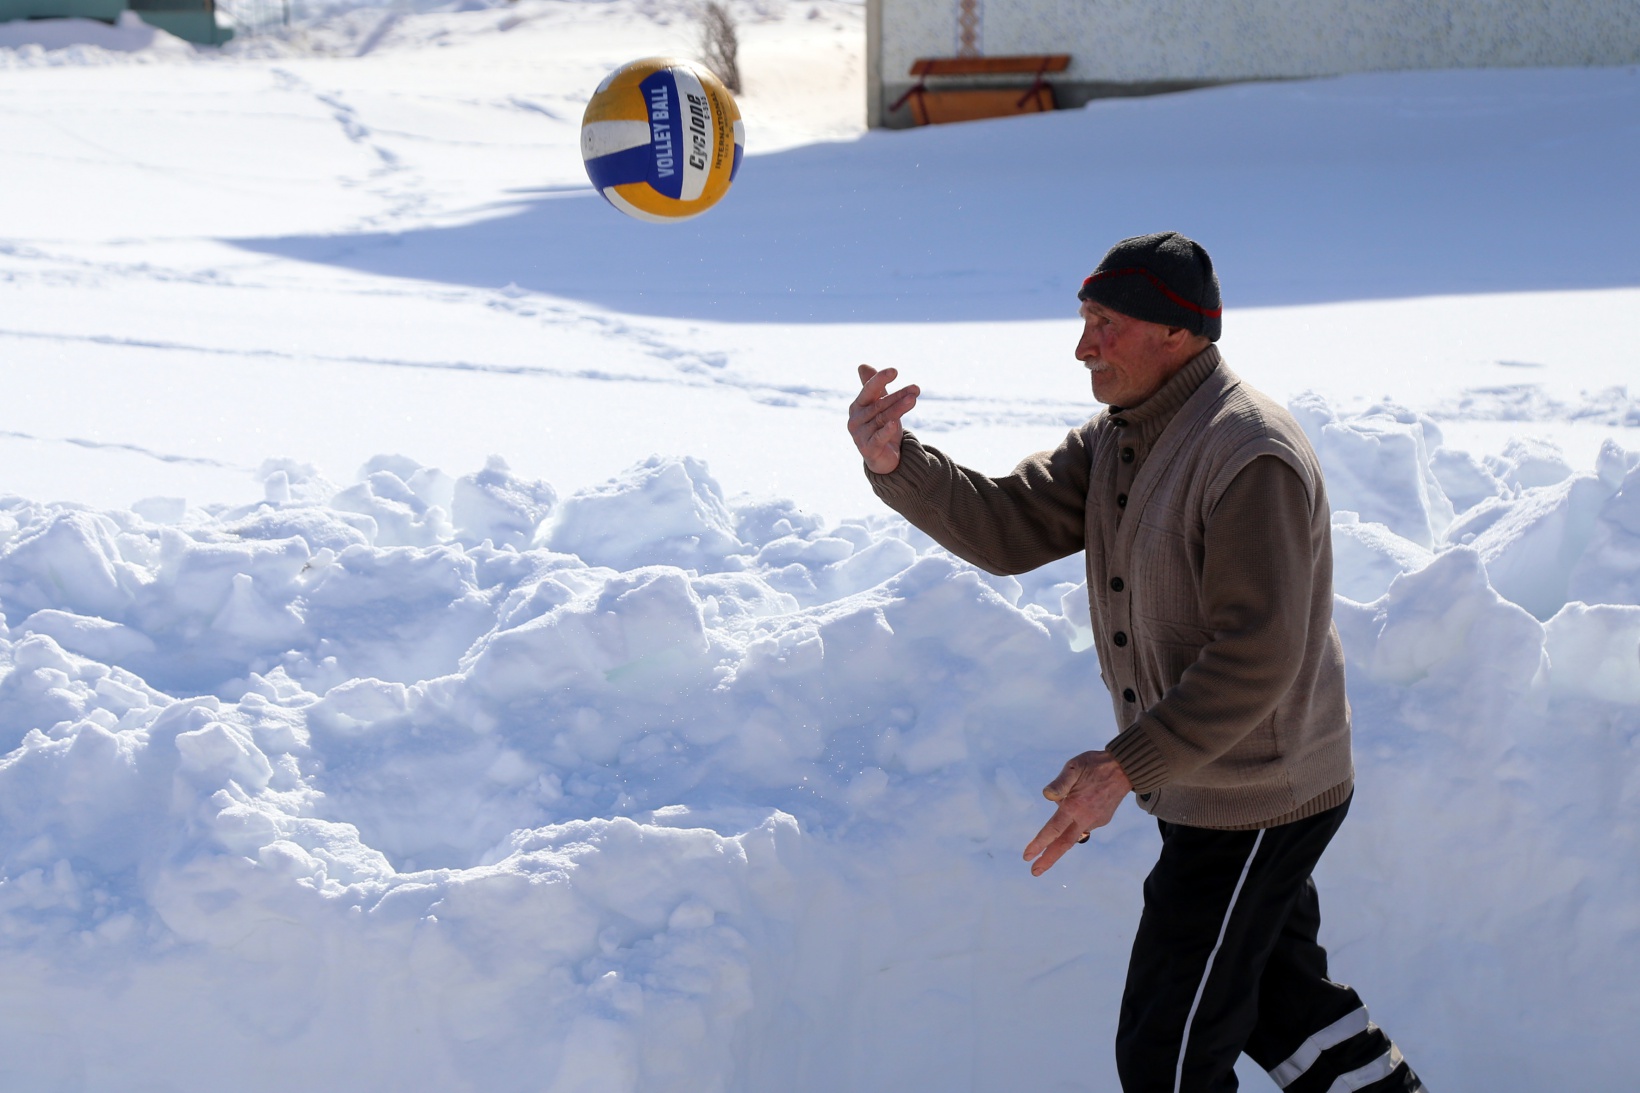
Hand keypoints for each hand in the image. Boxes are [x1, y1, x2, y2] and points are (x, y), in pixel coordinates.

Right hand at [848, 364, 919, 474]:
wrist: (883, 458)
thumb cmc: (881, 428)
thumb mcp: (880, 406)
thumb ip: (874, 388)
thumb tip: (862, 365)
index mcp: (857, 406)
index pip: (869, 390)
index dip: (880, 379)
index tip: (895, 371)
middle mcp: (856, 420)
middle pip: (879, 405)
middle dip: (898, 396)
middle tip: (915, 389)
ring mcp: (860, 435)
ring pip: (882, 419)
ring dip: (899, 408)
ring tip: (913, 400)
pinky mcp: (867, 449)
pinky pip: (878, 438)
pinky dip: (886, 431)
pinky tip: (894, 424)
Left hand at [1023, 750, 1132, 875]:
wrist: (1125, 768)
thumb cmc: (1095, 765)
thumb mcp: (1074, 766)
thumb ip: (1060, 782)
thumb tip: (1047, 795)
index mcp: (1075, 806)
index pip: (1053, 830)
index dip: (1039, 844)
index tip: (1027, 856)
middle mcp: (1085, 818)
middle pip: (1064, 844)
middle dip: (1048, 859)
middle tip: (1034, 871)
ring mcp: (1095, 821)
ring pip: (1073, 833)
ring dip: (1061, 837)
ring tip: (1064, 813)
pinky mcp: (1102, 820)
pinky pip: (1083, 824)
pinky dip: (1074, 820)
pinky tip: (1078, 804)